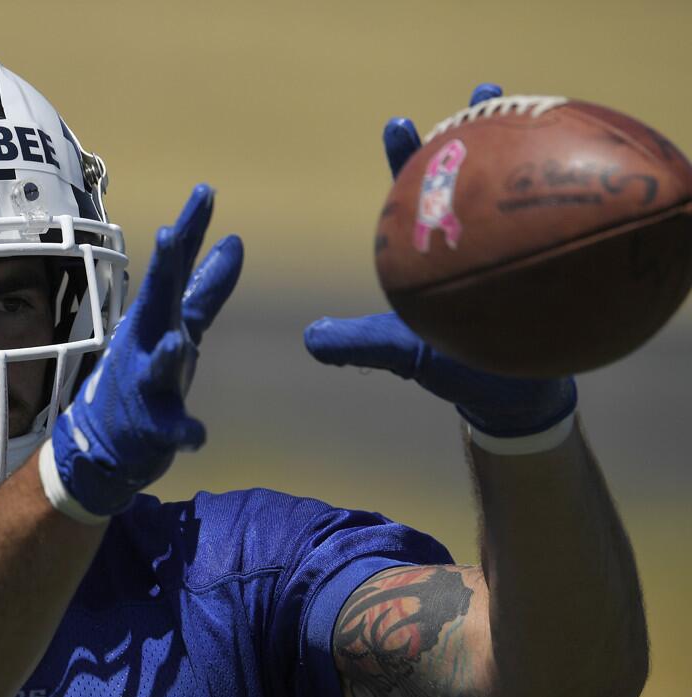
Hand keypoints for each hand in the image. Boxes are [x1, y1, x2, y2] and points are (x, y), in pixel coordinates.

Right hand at [42, 184, 242, 518]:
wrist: (104, 439)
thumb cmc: (145, 372)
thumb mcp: (178, 324)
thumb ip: (206, 287)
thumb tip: (235, 240)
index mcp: (156, 316)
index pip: (176, 267)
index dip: (191, 230)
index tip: (207, 191)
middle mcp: (146, 341)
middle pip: (157, 301)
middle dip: (163, 270)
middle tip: (168, 235)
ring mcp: (145, 385)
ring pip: (157, 365)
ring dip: (166, 353)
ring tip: (178, 341)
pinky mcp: (152, 427)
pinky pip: (171, 429)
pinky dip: (184, 432)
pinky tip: (197, 437)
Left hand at [305, 84, 576, 446]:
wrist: (508, 395)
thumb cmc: (452, 366)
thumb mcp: (403, 354)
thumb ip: (361, 344)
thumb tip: (311, 340)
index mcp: (429, 243)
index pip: (412, 191)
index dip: (404, 157)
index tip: (399, 123)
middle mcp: (469, 233)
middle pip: (469, 171)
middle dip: (474, 129)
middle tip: (481, 92)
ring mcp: (511, 244)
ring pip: (520, 186)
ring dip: (531, 145)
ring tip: (540, 105)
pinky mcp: (549, 263)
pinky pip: (564, 226)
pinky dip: (577, 202)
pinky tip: (594, 173)